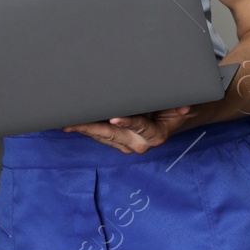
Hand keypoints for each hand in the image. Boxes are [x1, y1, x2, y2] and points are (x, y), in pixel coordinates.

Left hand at [62, 106, 191, 153]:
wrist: (175, 119)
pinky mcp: (117, 143)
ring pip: (102, 137)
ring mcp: (126, 145)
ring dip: (84, 129)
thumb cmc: (175, 108)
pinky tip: (72, 123)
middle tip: (71, 124)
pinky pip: (100, 136)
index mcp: (155, 134)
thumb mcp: (179, 105)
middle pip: (111, 135)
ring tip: (65, 122)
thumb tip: (184, 107)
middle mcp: (139, 143)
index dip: (127, 122)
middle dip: (90, 129)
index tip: (114, 118)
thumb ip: (177, 105)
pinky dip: (87, 129)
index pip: (139, 126)